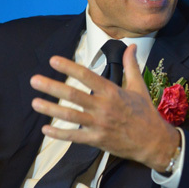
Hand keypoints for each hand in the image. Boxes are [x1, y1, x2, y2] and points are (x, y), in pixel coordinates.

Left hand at [30, 45, 178, 171]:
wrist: (154, 142)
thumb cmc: (145, 112)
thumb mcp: (139, 86)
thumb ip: (131, 65)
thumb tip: (131, 45)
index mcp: (113, 92)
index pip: (87, 76)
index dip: (69, 67)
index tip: (53, 60)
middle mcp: (104, 107)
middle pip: (73, 95)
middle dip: (52, 87)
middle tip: (34, 80)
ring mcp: (99, 125)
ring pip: (70, 116)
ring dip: (51, 109)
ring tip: (35, 102)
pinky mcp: (97, 140)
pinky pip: (75, 137)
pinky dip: (59, 134)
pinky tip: (45, 130)